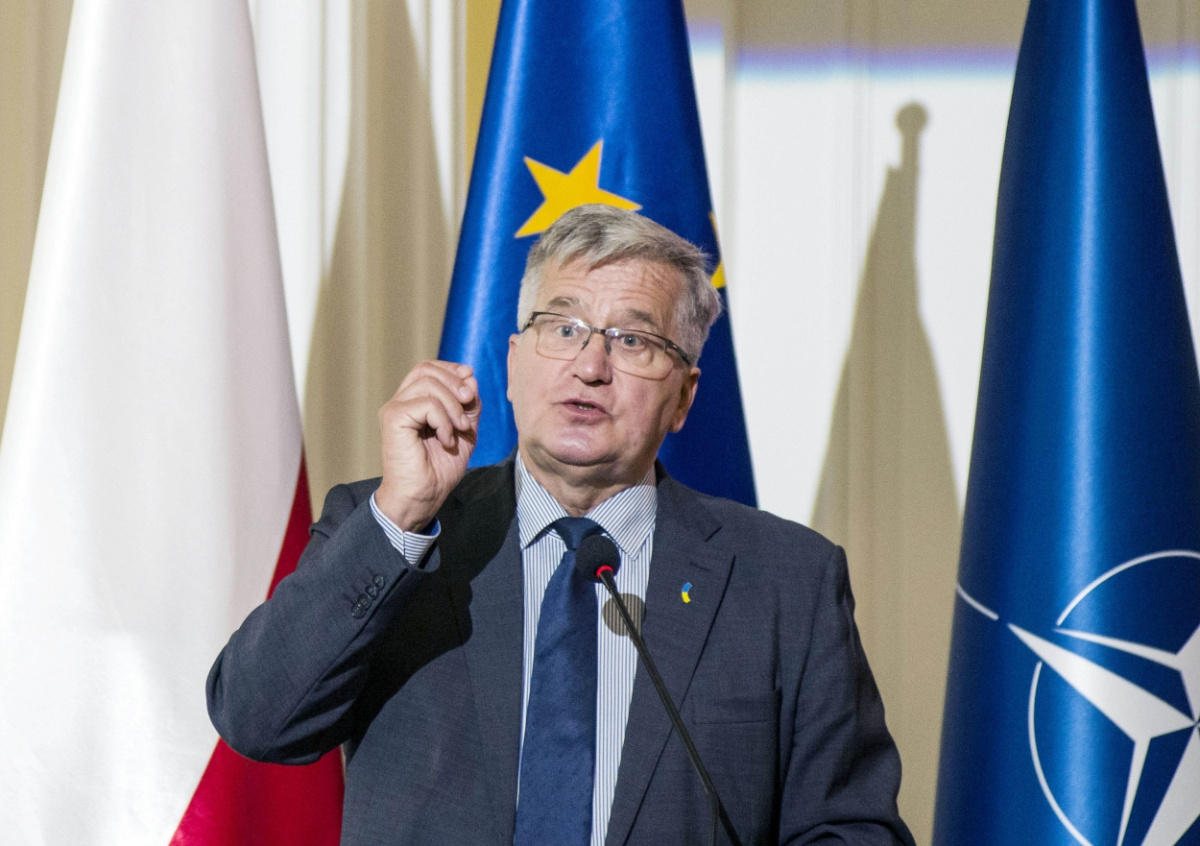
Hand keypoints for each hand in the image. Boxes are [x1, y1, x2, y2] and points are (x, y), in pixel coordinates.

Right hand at [375, 360, 479, 531]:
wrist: (423, 496)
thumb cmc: (440, 468)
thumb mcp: (465, 430)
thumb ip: (468, 404)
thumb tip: (469, 377)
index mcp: (413, 401)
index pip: (428, 368)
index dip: (451, 369)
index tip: (470, 382)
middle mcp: (401, 401)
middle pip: (427, 369)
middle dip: (455, 384)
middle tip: (468, 409)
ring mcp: (395, 409)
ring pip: (429, 383)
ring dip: (453, 407)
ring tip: (459, 431)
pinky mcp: (393, 418)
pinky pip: (427, 404)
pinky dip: (444, 421)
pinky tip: (446, 441)